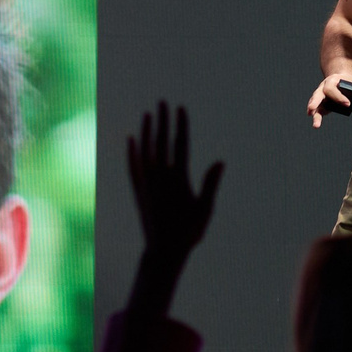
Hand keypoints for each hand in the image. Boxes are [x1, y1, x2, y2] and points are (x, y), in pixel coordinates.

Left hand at [127, 102, 223, 263]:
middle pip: (161, 142)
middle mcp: (159, 177)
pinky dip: (131, 151)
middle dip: (162, 120)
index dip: (181, 125)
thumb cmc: (189, 232)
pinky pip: (132, 166)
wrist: (162, 251)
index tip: (180, 108)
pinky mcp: (137, 190)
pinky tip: (131, 139)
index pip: (180, 145)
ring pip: (144, 150)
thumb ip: (210, 184)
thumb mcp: (205, 209)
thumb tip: (220, 162)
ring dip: (146, 131)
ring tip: (147, 114)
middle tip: (162, 101)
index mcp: (178, 179)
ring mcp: (146, 183)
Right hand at [304, 72, 351, 128]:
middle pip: (318, 93)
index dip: (338, 96)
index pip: (331, 88)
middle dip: (315, 101)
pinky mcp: (321, 104)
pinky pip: (316, 109)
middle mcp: (324, 87)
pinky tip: (316, 122)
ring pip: (315, 101)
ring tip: (310, 115)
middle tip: (312, 108)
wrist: (344, 82)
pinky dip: (315, 114)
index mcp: (333, 81)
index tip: (347, 104)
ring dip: (313, 109)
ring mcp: (321, 95)